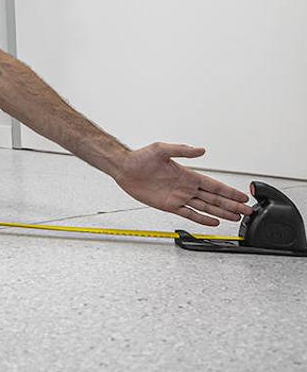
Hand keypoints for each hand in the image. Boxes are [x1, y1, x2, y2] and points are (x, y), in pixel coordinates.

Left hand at [113, 143, 251, 225]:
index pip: (214, 185)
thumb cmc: (140, 157)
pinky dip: (202, 219)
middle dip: (232, 205)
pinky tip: (213, 222)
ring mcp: (179, 197)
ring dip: (221, 212)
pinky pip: (189, 214)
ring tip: (236, 218)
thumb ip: (182, 150)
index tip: (243, 196)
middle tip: (247, 211)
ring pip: (205, 207)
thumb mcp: (162, 149)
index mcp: (188, 174)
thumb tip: (201, 150)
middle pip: (214, 198)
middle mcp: (186, 187)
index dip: (229, 191)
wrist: (124, 168)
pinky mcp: (169, 205)